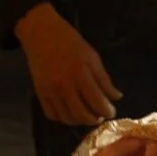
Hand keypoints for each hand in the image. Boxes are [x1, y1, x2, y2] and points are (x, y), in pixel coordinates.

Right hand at [15, 3, 122, 124]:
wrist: (41, 34)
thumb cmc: (71, 43)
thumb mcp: (93, 57)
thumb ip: (104, 79)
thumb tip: (117, 97)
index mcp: (81, 75)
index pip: (97, 102)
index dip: (107, 111)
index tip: (112, 112)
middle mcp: (65, 87)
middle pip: (81, 114)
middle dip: (94, 119)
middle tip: (100, 116)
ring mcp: (50, 91)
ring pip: (66, 118)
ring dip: (79, 121)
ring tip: (87, 115)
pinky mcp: (40, 93)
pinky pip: (52, 114)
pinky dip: (63, 118)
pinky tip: (71, 113)